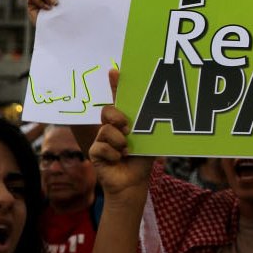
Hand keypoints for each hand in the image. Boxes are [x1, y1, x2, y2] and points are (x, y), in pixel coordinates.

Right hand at [89, 70, 152, 196]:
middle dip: (117, 117)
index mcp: (123, 121)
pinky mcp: (95, 152)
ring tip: (126, 151)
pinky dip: (113, 154)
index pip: (118, 100)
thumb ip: (147, 124)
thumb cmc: (142, 159)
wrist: (134, 182)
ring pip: (106, 130)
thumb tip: (158, 106)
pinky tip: (118, 159)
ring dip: (119, 142)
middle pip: (107, 111)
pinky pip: (101, 146)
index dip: (115, 85)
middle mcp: (110, 127)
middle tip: (128, 129)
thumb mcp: (148, 138)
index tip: (114, 70)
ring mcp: (101, 139)